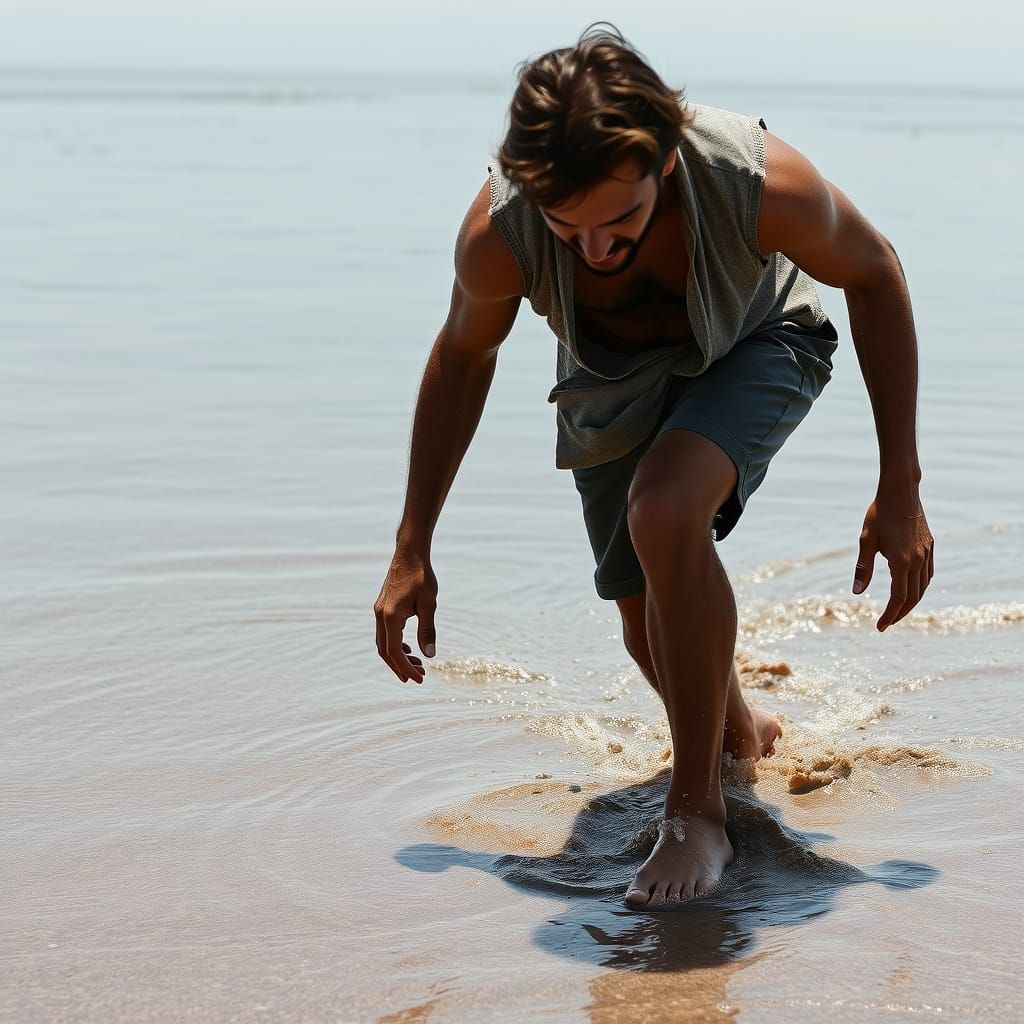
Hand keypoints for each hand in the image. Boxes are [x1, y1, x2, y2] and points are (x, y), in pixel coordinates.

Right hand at [373, 550, 437, 682]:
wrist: (409, 553)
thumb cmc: (422, 576)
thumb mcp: (429, 604)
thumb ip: (427, 630)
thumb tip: (429, 655)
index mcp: (390, 617)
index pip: (394, 651)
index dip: (406, 668)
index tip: (420, 678)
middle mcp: (380, 616)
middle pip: (385, 651)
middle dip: (400, 667)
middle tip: (419, 677)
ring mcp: (379, 611)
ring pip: (383, 643)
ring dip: (398, 657)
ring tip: (417, 664)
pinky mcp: (382, 607)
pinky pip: (384, 633)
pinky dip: (395, 644)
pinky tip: (408, 648)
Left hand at [852, 496, 933, 630]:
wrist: (901, 491)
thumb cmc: (879, 514)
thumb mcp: (866, 540)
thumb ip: (864, 568)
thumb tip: (857, 593)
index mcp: (901, 561)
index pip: (897, 598)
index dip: (889, 614)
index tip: (879, 627)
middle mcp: (918, 560)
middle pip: (913, 597)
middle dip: (900, 613)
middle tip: (886, 624)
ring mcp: (926, 553)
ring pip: (923, 587)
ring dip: (911, 602)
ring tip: (897, 611)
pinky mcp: (930, 546)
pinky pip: (928, 574)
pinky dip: (920, 587)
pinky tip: (911, 590)